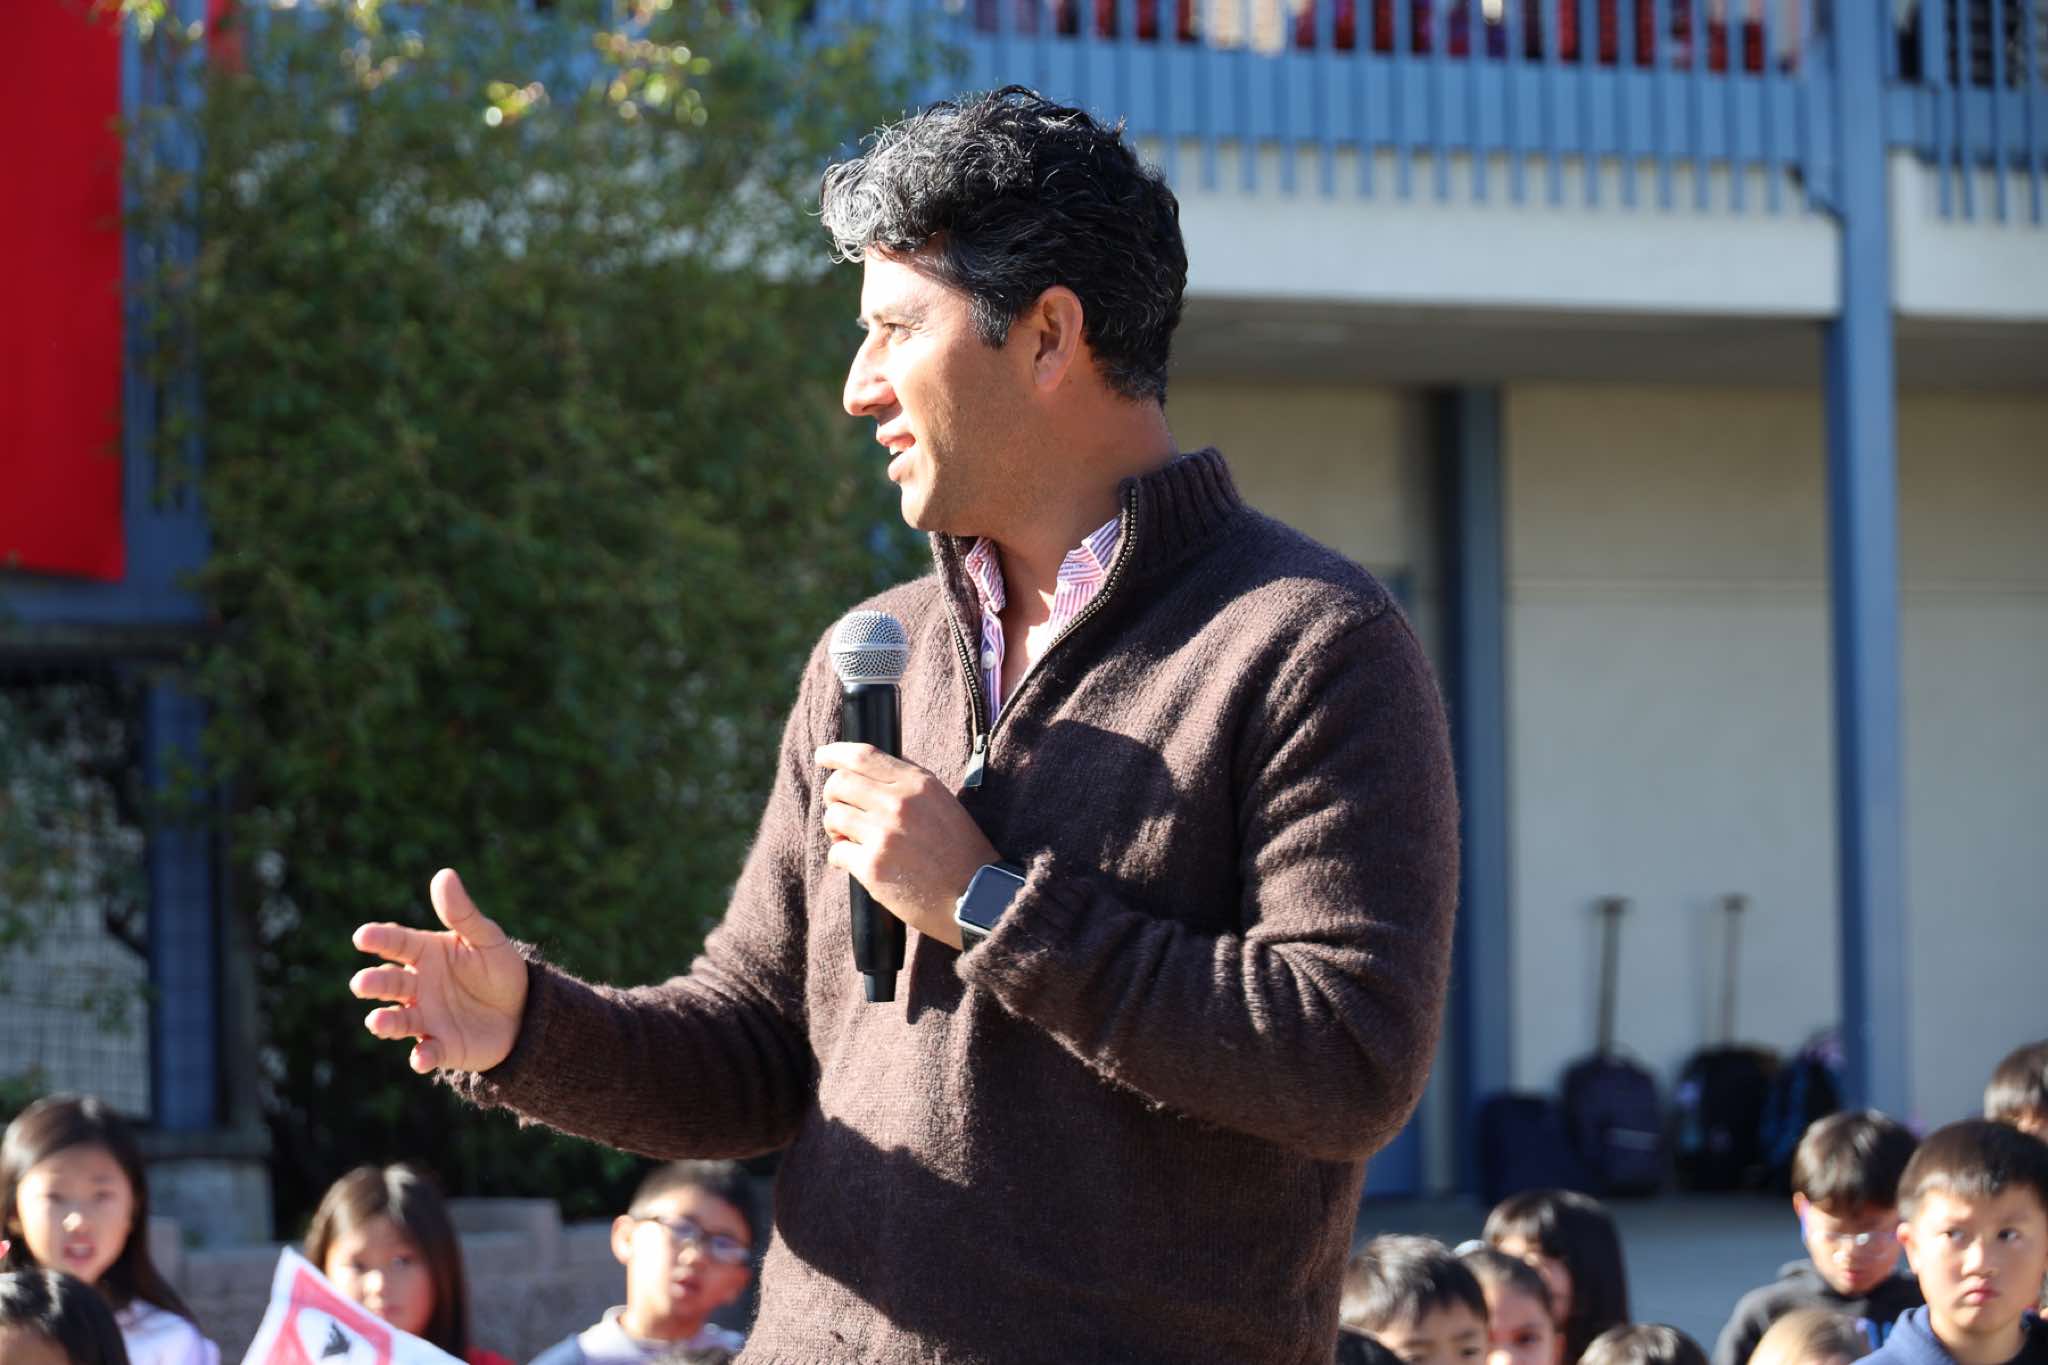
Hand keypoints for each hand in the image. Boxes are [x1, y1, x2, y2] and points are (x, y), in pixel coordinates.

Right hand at [351, 868, 528, 1073]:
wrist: (524, 1011)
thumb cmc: (498, 969)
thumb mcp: (486, 938)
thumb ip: (462, 913)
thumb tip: (444, 874)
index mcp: (426, 953)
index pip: (397, 944)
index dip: (379, 940)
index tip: (362, 936)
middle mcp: (417, 986)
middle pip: (389, 983)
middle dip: (374, 983)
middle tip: (362, 983)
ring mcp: (426, 1017)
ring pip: (398, 1020)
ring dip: (386, 1022)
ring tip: (377, 1021)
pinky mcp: (441, 1046)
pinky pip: (427, 1053)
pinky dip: (422, 1056)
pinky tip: (421, 1056)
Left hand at [817, 742, 998, 950]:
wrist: (976, 897)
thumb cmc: (961, 851)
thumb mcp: (943, 802)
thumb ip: (910, 783)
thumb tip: (871, 770)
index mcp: (918, 784)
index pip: (864, 755)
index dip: (836, 753)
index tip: (824, 756)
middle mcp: (899, 804)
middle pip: (840, 783)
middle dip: (832, 796)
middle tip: (839, 809)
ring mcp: (884, 835)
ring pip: (833, 816)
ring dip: (835, 828)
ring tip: (849, 839)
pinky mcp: (873, 867)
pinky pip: (836, 852)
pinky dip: (840, 857)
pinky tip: (856, 864)